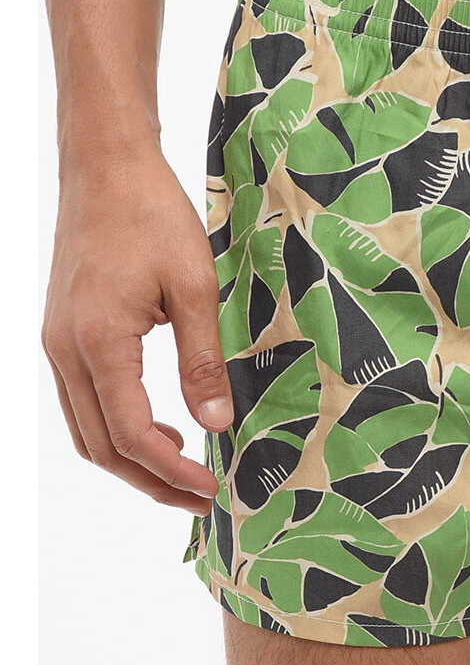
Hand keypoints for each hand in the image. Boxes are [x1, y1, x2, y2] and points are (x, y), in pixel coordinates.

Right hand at [42, 145, 232, 512]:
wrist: (105, 166)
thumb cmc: (151, 214)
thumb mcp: (195, 286)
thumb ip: (204, 360)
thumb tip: (216, 425)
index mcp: (98, 343)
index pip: (131, 435)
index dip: (172, 473)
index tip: (212, 489)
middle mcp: (66, 351)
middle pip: (103, 447)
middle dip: (152, 482)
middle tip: (202, 498)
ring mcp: (57, 344)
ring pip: (87, 430)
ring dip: (133, 461)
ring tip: (184, 472)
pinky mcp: (63, 334)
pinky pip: (83, 402)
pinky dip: (118, 428)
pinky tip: (161, 425)